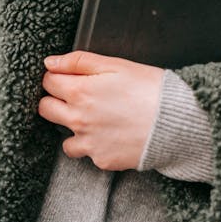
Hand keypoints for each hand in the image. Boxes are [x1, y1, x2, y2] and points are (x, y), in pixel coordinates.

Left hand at [38, 50, 163, 170]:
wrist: (175, 121)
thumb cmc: (149, 88)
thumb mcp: (115, 65)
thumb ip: (78, 61)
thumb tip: (50, 63)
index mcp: (80, 92)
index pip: (48, 82)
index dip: (57, 76)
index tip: (68, 76)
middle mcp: (78, 119)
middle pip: (46, 109)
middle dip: (56, 100)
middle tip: (78, 96)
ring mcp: (88, 143)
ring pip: (63, 137)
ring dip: (73, 127)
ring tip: (96, 117)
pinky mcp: (101, 160)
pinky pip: (87, 152)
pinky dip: (95, 144)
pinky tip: (112, 132)